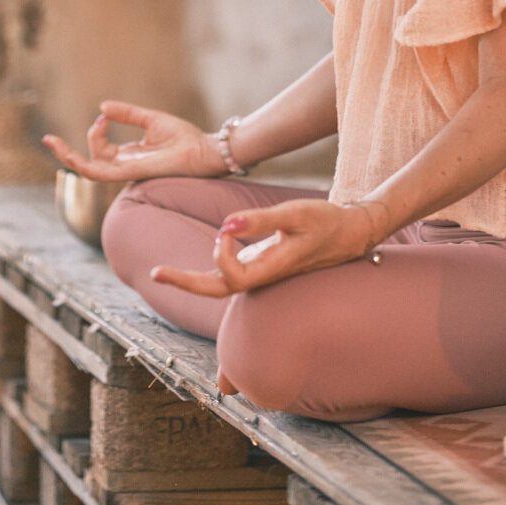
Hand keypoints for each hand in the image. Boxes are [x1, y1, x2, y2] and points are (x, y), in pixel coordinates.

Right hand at [43, 100, 225, 181]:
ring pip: (87, 171)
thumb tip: (102, 107)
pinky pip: (99, 173)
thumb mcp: (150, 119)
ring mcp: (125, 171)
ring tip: (51, 142)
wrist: (202, 150)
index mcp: (129, 155)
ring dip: (67, 158)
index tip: (105, 114)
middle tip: (47, 139)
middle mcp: (124, 166)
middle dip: (65, 152)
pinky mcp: (129, 173)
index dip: (95, 130)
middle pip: (87, 162)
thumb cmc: (184, 137)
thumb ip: (127, 113)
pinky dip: (83, 164)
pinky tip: (71, 153)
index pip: (99, 147)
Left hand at [150, 198, 382, 297]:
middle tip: (155, 273)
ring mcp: (262, 273)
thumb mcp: (295, 214)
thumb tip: (226, 225)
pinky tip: (189, 274)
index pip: (233, 277)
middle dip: (186, 281)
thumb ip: (260, 220)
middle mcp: (264, 278)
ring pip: (222, 287)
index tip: (228, 228)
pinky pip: (231, 278)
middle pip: (218, 290)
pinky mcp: (262, 265)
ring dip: (192, 280)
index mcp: (273, 269)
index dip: (223, 253)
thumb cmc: (325, 220)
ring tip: (161, 274)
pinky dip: (211, 275)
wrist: (350, 233)